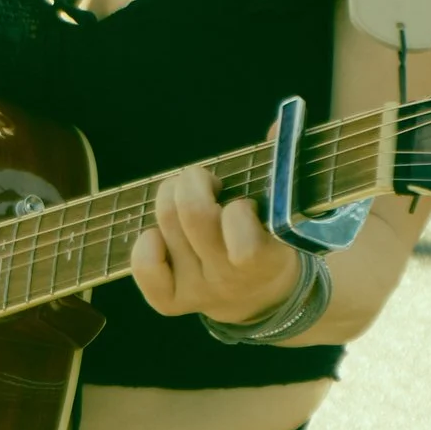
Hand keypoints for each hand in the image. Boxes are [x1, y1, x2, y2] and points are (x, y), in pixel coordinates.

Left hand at [129, 169, 301, 327]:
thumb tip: (275, 127)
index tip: (244, 204)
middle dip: (193, 181)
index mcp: (264, 261)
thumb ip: (282, 169)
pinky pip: (145, 268)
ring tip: (185, 196)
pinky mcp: (171, 301)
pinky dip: (146, 243)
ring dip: (170, 196)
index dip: (238, 210)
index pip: (243, 240)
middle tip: (205, 182)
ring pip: (166, 226)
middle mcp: (228, 280)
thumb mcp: (285, 212)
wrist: (262, 298)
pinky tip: (160, 234)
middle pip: (193, 216)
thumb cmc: (270, 239)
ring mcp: (198, 291)